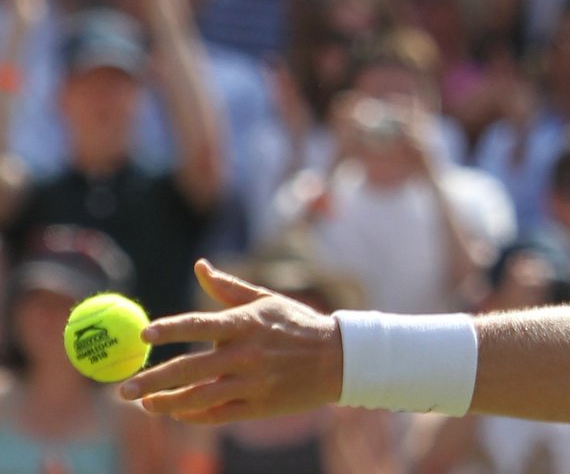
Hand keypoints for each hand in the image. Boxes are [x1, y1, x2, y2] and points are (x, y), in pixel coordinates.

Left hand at [120, 259, 342, 422]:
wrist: (337, 359)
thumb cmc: (297, 324)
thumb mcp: (266, 300)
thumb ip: (228, 288)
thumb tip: (199, 265)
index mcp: (246, 324)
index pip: (200, 325)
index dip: (170, 329)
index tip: (144, 334)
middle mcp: (247, 354)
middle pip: (190, 368)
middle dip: (152, 379)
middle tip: (122, 388)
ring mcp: (252, 384)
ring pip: (199, 397)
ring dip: (166, 403)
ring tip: (142, 404)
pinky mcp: (259, 407)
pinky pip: (218, 415)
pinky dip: (193, 415)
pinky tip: (175, 411)